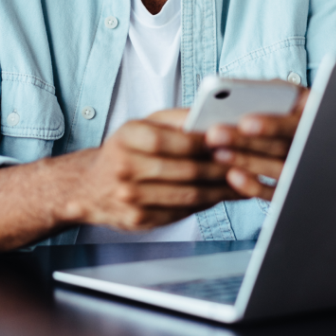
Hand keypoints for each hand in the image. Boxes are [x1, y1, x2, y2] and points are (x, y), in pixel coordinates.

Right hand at [63, 111, 240, 231]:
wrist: (89, 186)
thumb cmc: (123, 150)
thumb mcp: (143, 124)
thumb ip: (177, 119)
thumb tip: (212, 117)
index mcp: (129, 137)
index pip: (176, 140)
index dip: (208, 143)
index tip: (232, 141)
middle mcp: (126, 167)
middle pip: (187, 170)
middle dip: (222, 169)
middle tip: (247, 164)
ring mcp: (131, 197)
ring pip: (189, 196)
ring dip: (221, 191)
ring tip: (241, 183)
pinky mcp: (139, 219)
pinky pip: (182, 213)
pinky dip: (205, 205)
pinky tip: (220, 196)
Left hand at [204, 88, 309, 199]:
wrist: (310, 133)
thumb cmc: (293, 107)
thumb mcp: (290, 94)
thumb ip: (272, 92)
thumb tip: (240, 94)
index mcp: (314, 119)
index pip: (295, 125)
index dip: (271, 126)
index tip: (244, 123)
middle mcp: (314, 147)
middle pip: (281, 148)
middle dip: (245, 142)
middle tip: (214, 135)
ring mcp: (305, 170)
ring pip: (278, 171)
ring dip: (246, 162)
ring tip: (217, 153)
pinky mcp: (292, 189)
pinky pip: (275, 193)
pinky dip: (254, 186)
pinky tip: (232, 176)